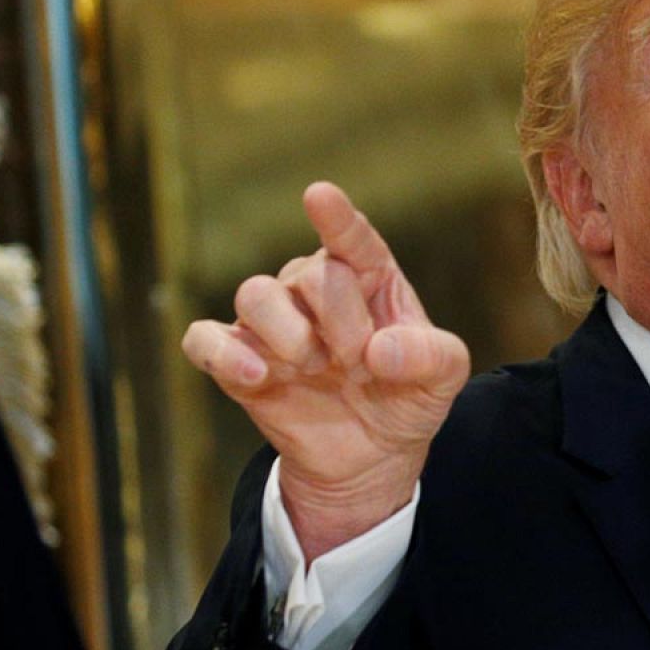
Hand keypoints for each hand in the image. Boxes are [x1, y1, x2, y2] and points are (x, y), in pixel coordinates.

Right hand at [182, 182, 469, 560]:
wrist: (371, 454)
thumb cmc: (406, 397)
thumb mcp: (444, 379)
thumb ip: (432, 356)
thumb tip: (381, 351)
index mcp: (368, 277)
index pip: (351, 239)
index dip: (337, 219)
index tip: (319, 195)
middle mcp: (314, 287)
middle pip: (312, 275)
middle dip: (342, 324)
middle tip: (360, 364)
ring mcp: (272, 322)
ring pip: (254, 293)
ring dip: (289, 335)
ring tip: (315, 368)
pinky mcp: (236, 359)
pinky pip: (205, 340)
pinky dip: (223, 354)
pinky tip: (255, 376)